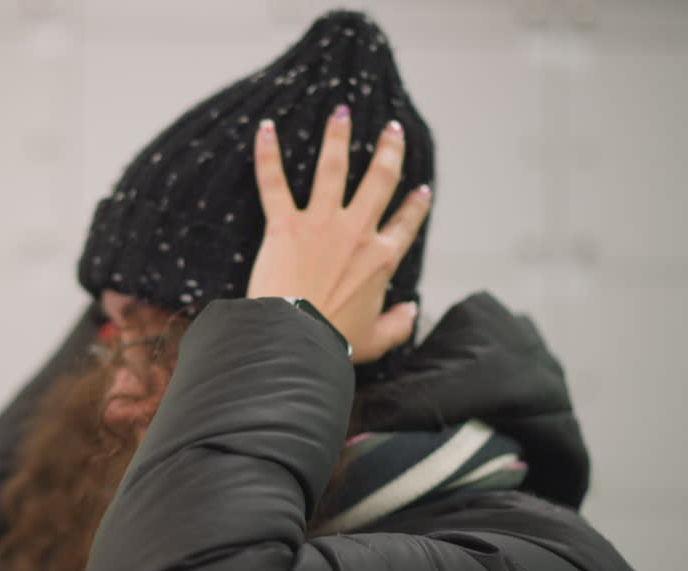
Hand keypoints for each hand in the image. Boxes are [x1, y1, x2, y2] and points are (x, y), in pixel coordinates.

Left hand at [246, 105, 431, 363]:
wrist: (295, 339)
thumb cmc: (332, 342)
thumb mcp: (376, 340)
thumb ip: (399, 324)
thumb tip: (411, 311)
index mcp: (381, 259)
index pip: (406, 224)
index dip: (416, 206)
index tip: (422, 190)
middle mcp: (357, 233)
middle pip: (380, 182)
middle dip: (389, 152)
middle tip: (392, 131)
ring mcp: (321, 225)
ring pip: (333, 170)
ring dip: (338, 137)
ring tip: (340, 112)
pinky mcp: (285, 226)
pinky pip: (274, 183)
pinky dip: (267, 155)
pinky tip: (265, 128)